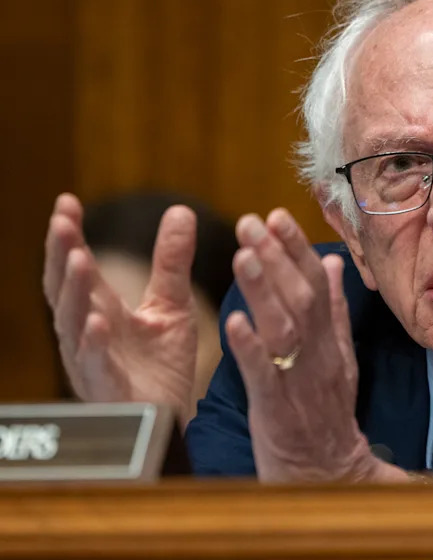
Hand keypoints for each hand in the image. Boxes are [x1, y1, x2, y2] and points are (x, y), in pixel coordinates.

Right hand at [43, 194, 198, 424]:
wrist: (174, 421)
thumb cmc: (162, 366)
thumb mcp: (171, 304)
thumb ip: (172, 261)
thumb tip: (180, 210)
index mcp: (98, 310)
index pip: (75, 268)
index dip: (67, 237)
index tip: (66, 201)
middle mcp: (85, 334)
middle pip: (64, 291)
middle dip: (61, 256)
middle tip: (63, 223)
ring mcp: (91, 363)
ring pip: (72, 325)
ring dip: (74, 292)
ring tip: (80, 259)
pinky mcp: (108, 391)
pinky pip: (95, 366)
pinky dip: (93, 344)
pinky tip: (98, 322)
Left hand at [226, 209, 406, 482]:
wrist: (328, 471)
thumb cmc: (325, 411)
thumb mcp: (339, 356)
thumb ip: (334, 310)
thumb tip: (333, 263)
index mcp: (331, 340)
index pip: (317, 285)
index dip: (297, 249)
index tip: (277, 215)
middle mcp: (319, 354)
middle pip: (301, 298)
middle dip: (276, 257)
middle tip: (251, 221)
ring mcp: (300, 380)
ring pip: (284, 328)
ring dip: (264, 290)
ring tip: (242, 254)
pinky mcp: (278, 409)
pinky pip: (265, 375)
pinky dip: (250, 348)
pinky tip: (233, 322)